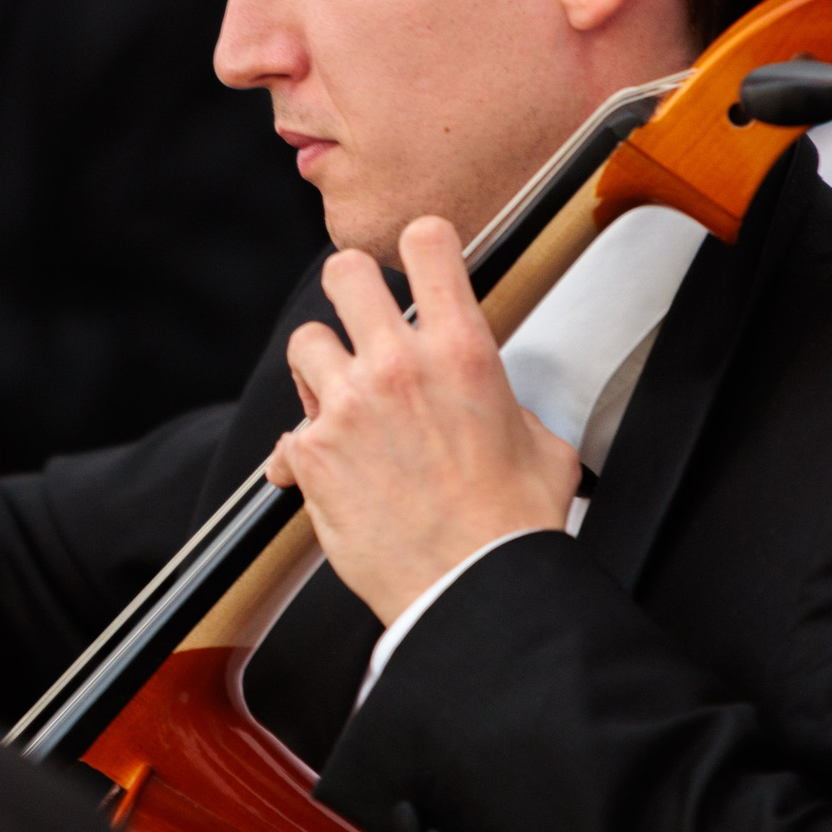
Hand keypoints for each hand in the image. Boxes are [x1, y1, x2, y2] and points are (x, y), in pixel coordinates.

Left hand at [266, 216, 582, 623]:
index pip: (427, 242)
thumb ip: (511, 407)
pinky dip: (302, 452)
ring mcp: (348, 405)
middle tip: (362, 323)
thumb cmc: (511, 527)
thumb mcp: (542, 446)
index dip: (420, 244)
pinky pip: (288, 432)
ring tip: (343, 405)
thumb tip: (501, 410)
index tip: (418, 261)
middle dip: (349, 292)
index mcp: (462, 351)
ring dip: (320, 370)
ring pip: (305, 342)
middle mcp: (399, 365)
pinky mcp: (313, 453)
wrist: (472, 589)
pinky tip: (327, 475)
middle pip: (343, 272)